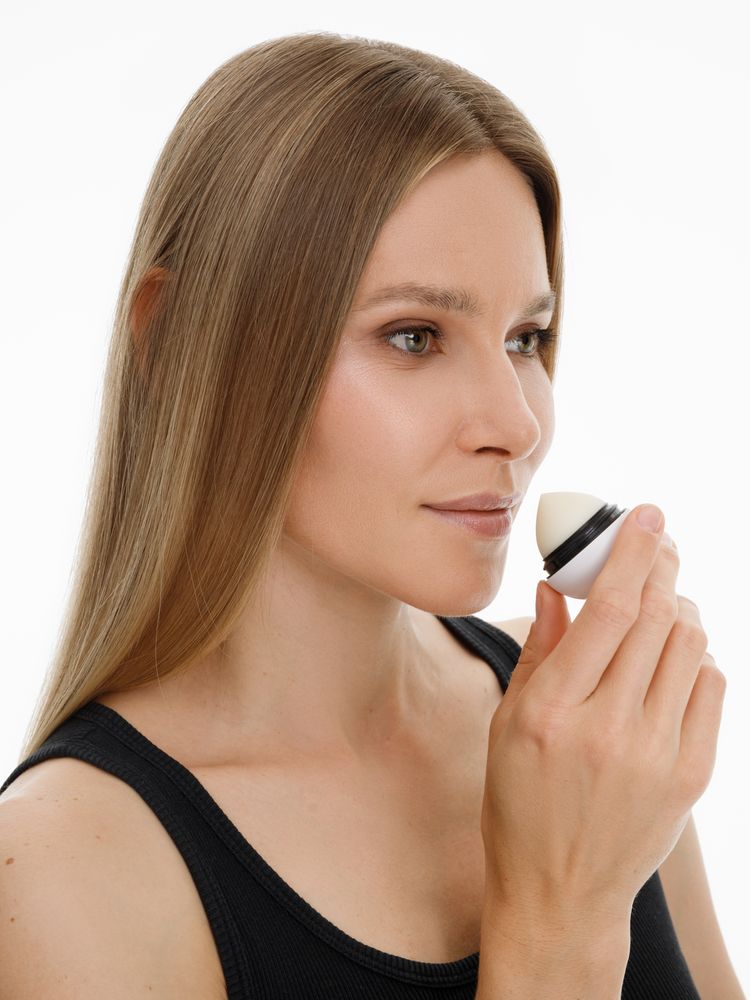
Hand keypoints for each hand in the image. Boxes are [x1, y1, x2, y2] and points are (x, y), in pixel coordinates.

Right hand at [480, 505, 725, 926]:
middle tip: (659, 543)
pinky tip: (673, 654)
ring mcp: (657, 754)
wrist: (561, 892)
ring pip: (689, 645)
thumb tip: (557, 586)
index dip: (632, 552)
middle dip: (662, 565)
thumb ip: (540, 650)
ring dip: (679, 606)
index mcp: (551, 712)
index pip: (609, 610)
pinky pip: (709, 686)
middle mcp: (609, 730)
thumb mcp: (507, 723)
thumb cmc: (519, 803)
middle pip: (657, 618)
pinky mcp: (690, 775)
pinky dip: (695, 654)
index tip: (647, 515)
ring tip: (662, 601)